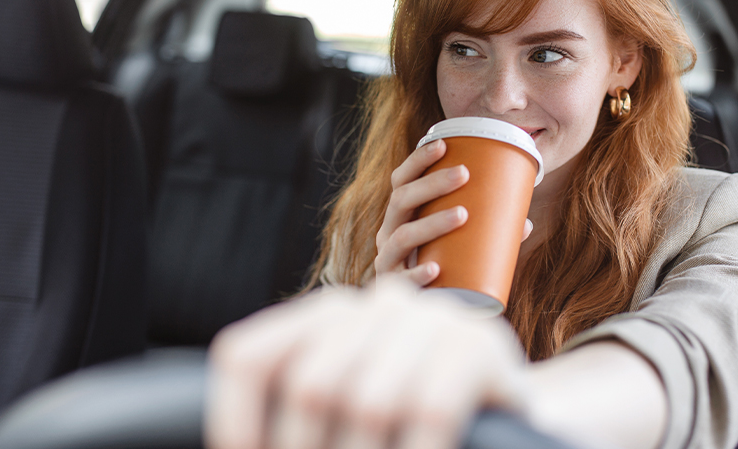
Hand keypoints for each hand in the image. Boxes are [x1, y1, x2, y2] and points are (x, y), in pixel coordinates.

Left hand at [205, 278, 527, 448]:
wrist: (507, 414)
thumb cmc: (409, 425)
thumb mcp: (347, 407)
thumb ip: (302, 413)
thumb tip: (230, 447)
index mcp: (327, 315)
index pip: (247, 354)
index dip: (233, 421)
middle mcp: (377, 303)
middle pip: (309, 384)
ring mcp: (433, 319)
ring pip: (368, 403)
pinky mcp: (479, 347)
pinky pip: (428, 412)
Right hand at [374, 139, 531, 285]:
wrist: (418, 312)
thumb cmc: (439, 268)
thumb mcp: (455, 245)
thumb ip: (484, 233)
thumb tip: (524, 222)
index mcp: (400, 217)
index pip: (401, 180)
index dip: (418, 160)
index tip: (443, 144)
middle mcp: (388, 233)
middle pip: (401, 200)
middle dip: (432, 184)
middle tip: (464, 174)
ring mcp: (387, 260)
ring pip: (403, 236)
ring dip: (432, 222)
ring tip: (463, 214)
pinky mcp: (393, 289)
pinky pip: (402, 280)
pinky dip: (417, 274)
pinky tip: (435, 269)